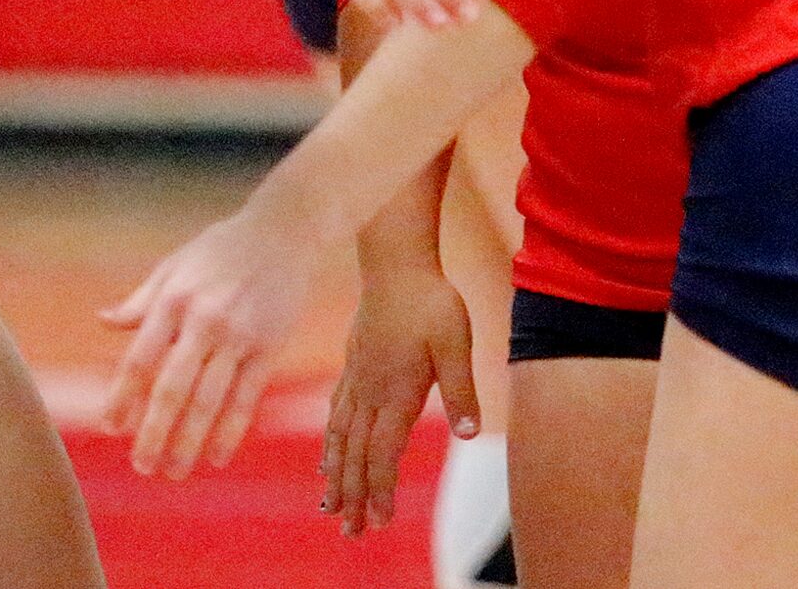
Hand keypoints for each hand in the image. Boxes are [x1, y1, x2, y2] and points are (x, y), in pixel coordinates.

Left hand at [99, 204, 318, 477]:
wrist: (287, 228)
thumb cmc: (224, 247)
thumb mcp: (176, 266)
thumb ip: (142, 300)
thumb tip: (104, 323)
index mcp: (174, 300)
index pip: (140, 360)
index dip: (123, 398)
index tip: (111, 428)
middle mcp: (204, 320)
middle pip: (172, 389)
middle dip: (153, 433)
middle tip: (142, 467)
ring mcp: (240, 334)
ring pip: (209, 400)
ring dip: (189, 441)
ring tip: (174, 472)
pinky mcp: (270, 344)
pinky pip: (247, 396)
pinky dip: (232, 430)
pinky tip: (218, 456)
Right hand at [321, 263, 479, 535]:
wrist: (395, 263)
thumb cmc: (432, 302)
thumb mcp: (457, 343)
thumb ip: (462, 389)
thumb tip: (470, 434)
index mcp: (396, 393)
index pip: (383, 454)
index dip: (379, 491)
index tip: (377, 522)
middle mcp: (370, 394)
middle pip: (357, 457)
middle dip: (354, 498)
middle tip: (351, 535)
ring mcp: (356, 381)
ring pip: (341, 441)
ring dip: (337, 479)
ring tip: (331, 510)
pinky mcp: (352, 367)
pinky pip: (335, 417)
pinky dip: (329, 446)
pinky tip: (327, 461)